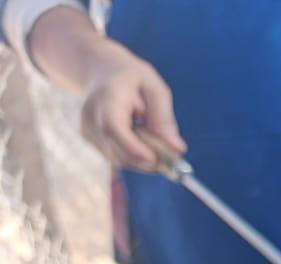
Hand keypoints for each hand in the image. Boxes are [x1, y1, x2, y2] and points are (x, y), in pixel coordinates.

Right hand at [80, 47, 185, 170]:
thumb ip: (164, 119)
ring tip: (156, 140)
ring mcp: (88, 132)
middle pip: (119, 151)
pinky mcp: (92, 143)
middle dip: (149, 160)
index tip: (154, 159)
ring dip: (144, 160)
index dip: (133, 147)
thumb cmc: (133, 79)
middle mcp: (92, 118)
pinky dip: (136, 158)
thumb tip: (178, 149)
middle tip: (173, 157)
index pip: (113, 128)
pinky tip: (143, 143)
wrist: (102, 72)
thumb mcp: (155, 89)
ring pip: (121, 160)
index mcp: (107, 99)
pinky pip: (119, 160)